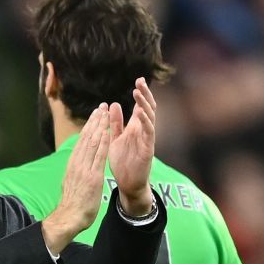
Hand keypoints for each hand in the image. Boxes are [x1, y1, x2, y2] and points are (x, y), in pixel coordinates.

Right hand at [42, 104, 117, 254]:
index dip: (89, 127)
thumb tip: (76, 167)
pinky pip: (99, 156)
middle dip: (94, 120)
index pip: (82, 141)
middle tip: (101, 106)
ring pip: (92, 142)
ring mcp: (84, 169)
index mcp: (73, 164)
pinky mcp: (92, 176)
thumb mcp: (71, 184)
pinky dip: (103, 142)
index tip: (94, 116)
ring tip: (105, 112)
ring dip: (99, 125)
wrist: (69, 218)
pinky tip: (107, 131)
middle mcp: (77, 163)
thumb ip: (76, 173)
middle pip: (86, 137)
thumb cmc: (72, 205)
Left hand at [106, 77, 157, 216]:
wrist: (127, 183)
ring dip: (144, 104)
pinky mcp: (148, 149)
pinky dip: (146, 122)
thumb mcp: (116, 138)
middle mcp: (143, 131)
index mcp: (136, 127)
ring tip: (138, 92)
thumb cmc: (123, 162)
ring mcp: (147, 139)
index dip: (141, 94)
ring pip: (149, 117)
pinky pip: (149, 133)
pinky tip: (141, 113)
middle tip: (140, 81)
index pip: (141, 106)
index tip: (138, 80)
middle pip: (147, 108)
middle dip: (145, 94)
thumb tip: (114, 104)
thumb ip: (116, 122)